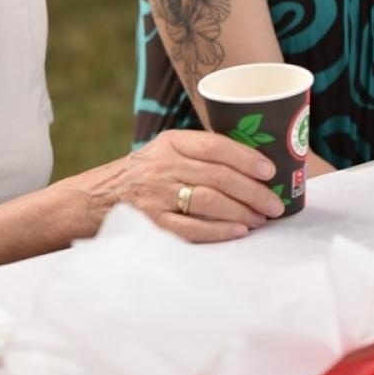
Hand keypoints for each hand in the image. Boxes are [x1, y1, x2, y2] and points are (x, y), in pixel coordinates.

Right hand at [99, 129, 284, 241]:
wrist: (99, 196)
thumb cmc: (145, 173)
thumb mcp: (165, 151)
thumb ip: (200, 153)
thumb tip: (255, 165)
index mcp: (170, 143)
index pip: (215, 146)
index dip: (246, 158)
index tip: (270, 170)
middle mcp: (163, 166)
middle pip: (218, 176)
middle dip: (253, 192)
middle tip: (275, 204)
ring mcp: (157, 195)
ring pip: (209, 201)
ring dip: (242, 211)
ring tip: (261, 218)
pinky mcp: (153, 222)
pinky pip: (192, 228)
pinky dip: (220, 230)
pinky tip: (238, 231)